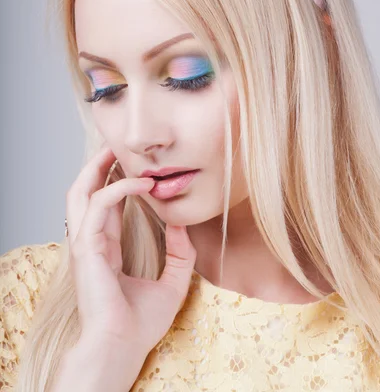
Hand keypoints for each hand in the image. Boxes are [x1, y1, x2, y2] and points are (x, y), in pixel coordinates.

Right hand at [61, 146, 196, 389]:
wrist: (123, 348)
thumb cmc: (140, 324)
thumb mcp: (172, 283)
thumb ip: (180, 253)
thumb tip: (183, 222)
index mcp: (105, 248)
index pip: (104, 205)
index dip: (117, 181)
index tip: (138, 166)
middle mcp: (91, 241)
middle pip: (84, 192)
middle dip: (97, 166)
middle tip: (117, 145)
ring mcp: (85, 243)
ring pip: (81, 191)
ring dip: (98, 167)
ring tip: (117, 149)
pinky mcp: (87, 247)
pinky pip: (98, 205)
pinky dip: (118, 187)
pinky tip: (143, 183)